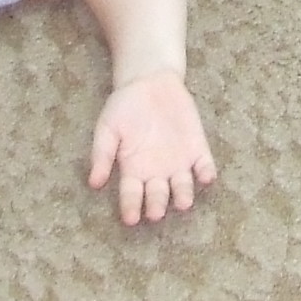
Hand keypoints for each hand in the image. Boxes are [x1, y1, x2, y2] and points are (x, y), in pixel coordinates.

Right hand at [88, 71, 216, 224]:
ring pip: (183, 186)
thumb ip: (102, 154)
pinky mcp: (197, 148)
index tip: (130, 219)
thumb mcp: (107, 128)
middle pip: (158, 195)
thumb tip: (94, 183)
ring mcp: (179, 162)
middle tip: (156, 213)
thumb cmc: (124, 106)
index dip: (131, 207)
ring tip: (182, 202)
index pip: (132, 195)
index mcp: (133, 170)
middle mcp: (157, 173)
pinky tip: (206, 176)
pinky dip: (206, 172)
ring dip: (184, 194)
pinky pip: (204, 165)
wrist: (149, 80)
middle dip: (157, 205)